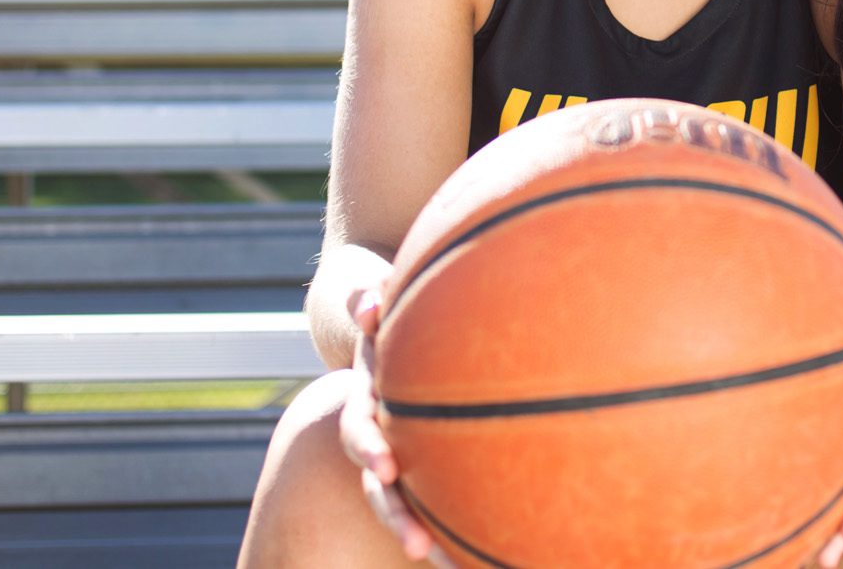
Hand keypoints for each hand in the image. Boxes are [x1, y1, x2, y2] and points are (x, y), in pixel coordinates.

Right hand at [336, 280, 456, 567]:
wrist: (376, 337)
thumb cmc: (385, 317)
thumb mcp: (370, 305)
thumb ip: (365, 301)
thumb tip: (369, 301)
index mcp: (366, 400)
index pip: (359, 429)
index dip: (367, 449)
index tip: (384, 467)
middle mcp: (378, 437)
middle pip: (378, 487)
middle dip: (395, 516)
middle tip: (416, 547)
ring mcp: (399, 456)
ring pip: (404, 504)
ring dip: (420, 533)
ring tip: (454, 568)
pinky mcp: (422, 467)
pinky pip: (436, 502)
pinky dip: (454, 530)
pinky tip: (484, 557)